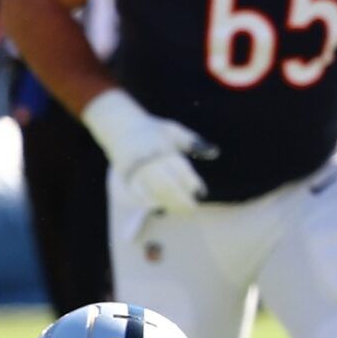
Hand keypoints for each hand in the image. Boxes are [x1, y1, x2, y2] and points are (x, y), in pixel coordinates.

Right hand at [80, 88, 212, 216]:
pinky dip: (149, 203)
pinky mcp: (126, 176)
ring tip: (180, 210)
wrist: (121, 126)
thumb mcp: (175, 131)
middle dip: (182, 199)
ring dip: (168, 203)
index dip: (192, 183)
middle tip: (193, 208)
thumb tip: (215, 153)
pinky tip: (159, 208)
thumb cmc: (153, 130)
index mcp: (164, 147)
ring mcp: (136, 169)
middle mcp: (150, 159)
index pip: (181, 169)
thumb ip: (195, 142)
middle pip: (168, 185)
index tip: (201, 193)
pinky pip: (137, 194)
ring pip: (154, 191)